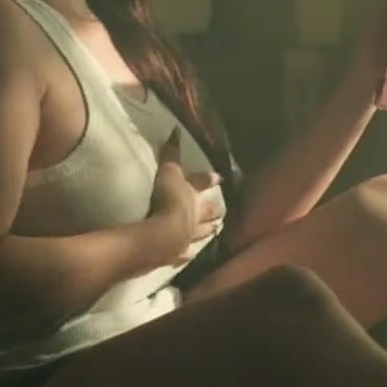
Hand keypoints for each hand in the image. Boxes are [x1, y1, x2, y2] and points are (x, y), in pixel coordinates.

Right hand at [148, 128, 224, 264]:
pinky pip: (184, 254)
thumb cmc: (168, 200)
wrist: (164, 235)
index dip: (208, 179)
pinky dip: (186, 254)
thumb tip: (175, 130)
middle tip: (221, 212)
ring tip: (213, 231)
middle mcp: (196, 217)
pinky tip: (187, 255)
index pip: (203, 183)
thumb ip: (171, 154)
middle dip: (214, 211)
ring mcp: (189, 237)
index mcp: (193, 196)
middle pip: (208, 212)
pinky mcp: (177, 255)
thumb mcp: (168, 172)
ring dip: (207, 231)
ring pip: (202, 233)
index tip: (218, 177)